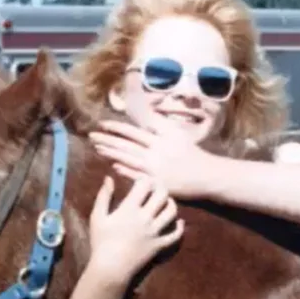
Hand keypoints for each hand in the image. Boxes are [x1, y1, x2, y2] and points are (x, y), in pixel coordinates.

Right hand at [86, 176, 182, 285]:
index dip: (145, 179)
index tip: (142, 181)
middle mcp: (145, 218)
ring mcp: (155, 232)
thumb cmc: (101, 242)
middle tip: (157, 188)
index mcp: (129, 209)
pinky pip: (175, 235)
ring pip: (172, 212)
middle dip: (161, 187)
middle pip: (162, 195)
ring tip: (167, 202)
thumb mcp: (98, 217)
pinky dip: (179, 227)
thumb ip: (104, 196)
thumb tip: (108, 178)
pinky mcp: (160, 245)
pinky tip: (179, 222)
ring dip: (171, 204)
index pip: (144, 185)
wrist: (111, 268)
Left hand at [90, 120, 212, 197]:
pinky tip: (114, 166)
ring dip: (111, 153)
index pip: (133, 131)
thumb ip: (159, 125)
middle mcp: (156, 152)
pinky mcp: (158, 183)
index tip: (102, 125)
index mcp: (161, 139)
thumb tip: (142, 114)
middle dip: (107, 140)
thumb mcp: (177, 134)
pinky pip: (138, 177)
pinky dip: (125, 171)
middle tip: (91, 136)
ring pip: (129, 159)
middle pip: (126, 145)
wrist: (208, 175)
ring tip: (98, 149)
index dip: (116, 127)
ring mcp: (156, 169)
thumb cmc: (192, 153)